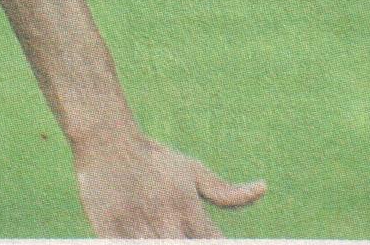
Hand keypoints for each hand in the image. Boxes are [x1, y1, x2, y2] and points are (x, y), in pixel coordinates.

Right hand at [74, 132, 264, 237]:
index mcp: (189, 211)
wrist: (105, 136)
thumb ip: (227, 192)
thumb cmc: (152, 158)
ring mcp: (136, 226)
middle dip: (182, 244)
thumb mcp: (190, 170)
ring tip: (159, 235)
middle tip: (176, 234)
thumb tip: (264, 188)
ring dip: (159, 244)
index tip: (198, 236)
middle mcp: (166, 221)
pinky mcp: (108, 228)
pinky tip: (139, 239)